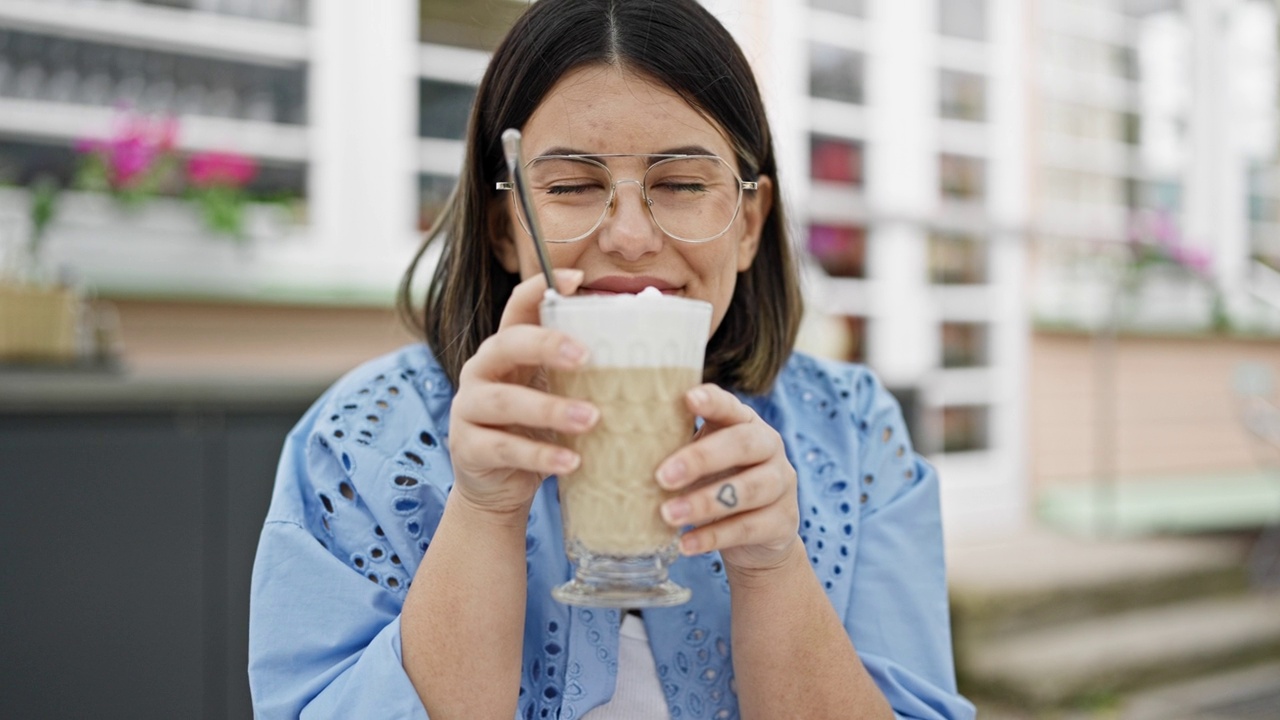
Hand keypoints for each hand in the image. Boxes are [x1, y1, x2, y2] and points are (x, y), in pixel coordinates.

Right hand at [447, 269, 599, 517]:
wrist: (497, 485)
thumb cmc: (536, 430)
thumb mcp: (557, 393)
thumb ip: (585, 372)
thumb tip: (651, 352)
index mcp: (507, 349)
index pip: (518, 306)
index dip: (542, 287)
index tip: (576, 278)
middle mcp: (482, 370)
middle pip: (507, 343)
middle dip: (547, 345)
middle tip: (586, 356)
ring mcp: (469, 408)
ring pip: (505, 400)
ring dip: (550, 409)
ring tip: (591, 419)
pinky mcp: (468, 446)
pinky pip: (504, 447)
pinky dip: (540, 455)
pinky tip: (572, 462)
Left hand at [655, 384, 800, 574]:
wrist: (758, 537)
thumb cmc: (718, 484)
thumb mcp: (702, 460)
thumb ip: (675, 447)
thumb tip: (613, 446)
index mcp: (746, 423)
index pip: (732, 406)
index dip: (713, 401)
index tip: (688, 398)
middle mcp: (770, 448)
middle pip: (743, 444)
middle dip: (701, 459)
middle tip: (662, 476)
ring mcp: (781, 485)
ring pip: (748, 489)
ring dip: (704, 503)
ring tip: (667, 515)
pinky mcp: (782, 522)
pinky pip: (748, 527)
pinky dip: (713, 537)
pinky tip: (684, 543)